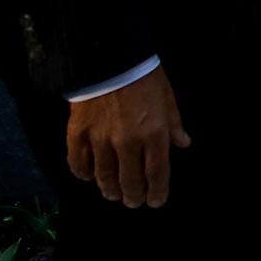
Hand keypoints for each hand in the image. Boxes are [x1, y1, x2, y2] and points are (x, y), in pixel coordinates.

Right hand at [67, 66, 190, 208]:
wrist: (111, 58)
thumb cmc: (145, 77)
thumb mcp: (168, 99)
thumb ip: (174, 125)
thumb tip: (183, 144)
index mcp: (154, 133)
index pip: (157, 173)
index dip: (157, 192)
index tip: (155, 202)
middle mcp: (127, 142)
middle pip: (129, 181)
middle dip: (133, 196)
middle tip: (133, 201)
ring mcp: (100, 140)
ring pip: (103, 177)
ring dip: (109, 189)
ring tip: (113, 194)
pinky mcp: (77, 134)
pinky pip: (78, 163)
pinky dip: (84, 174)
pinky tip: (89, 177)